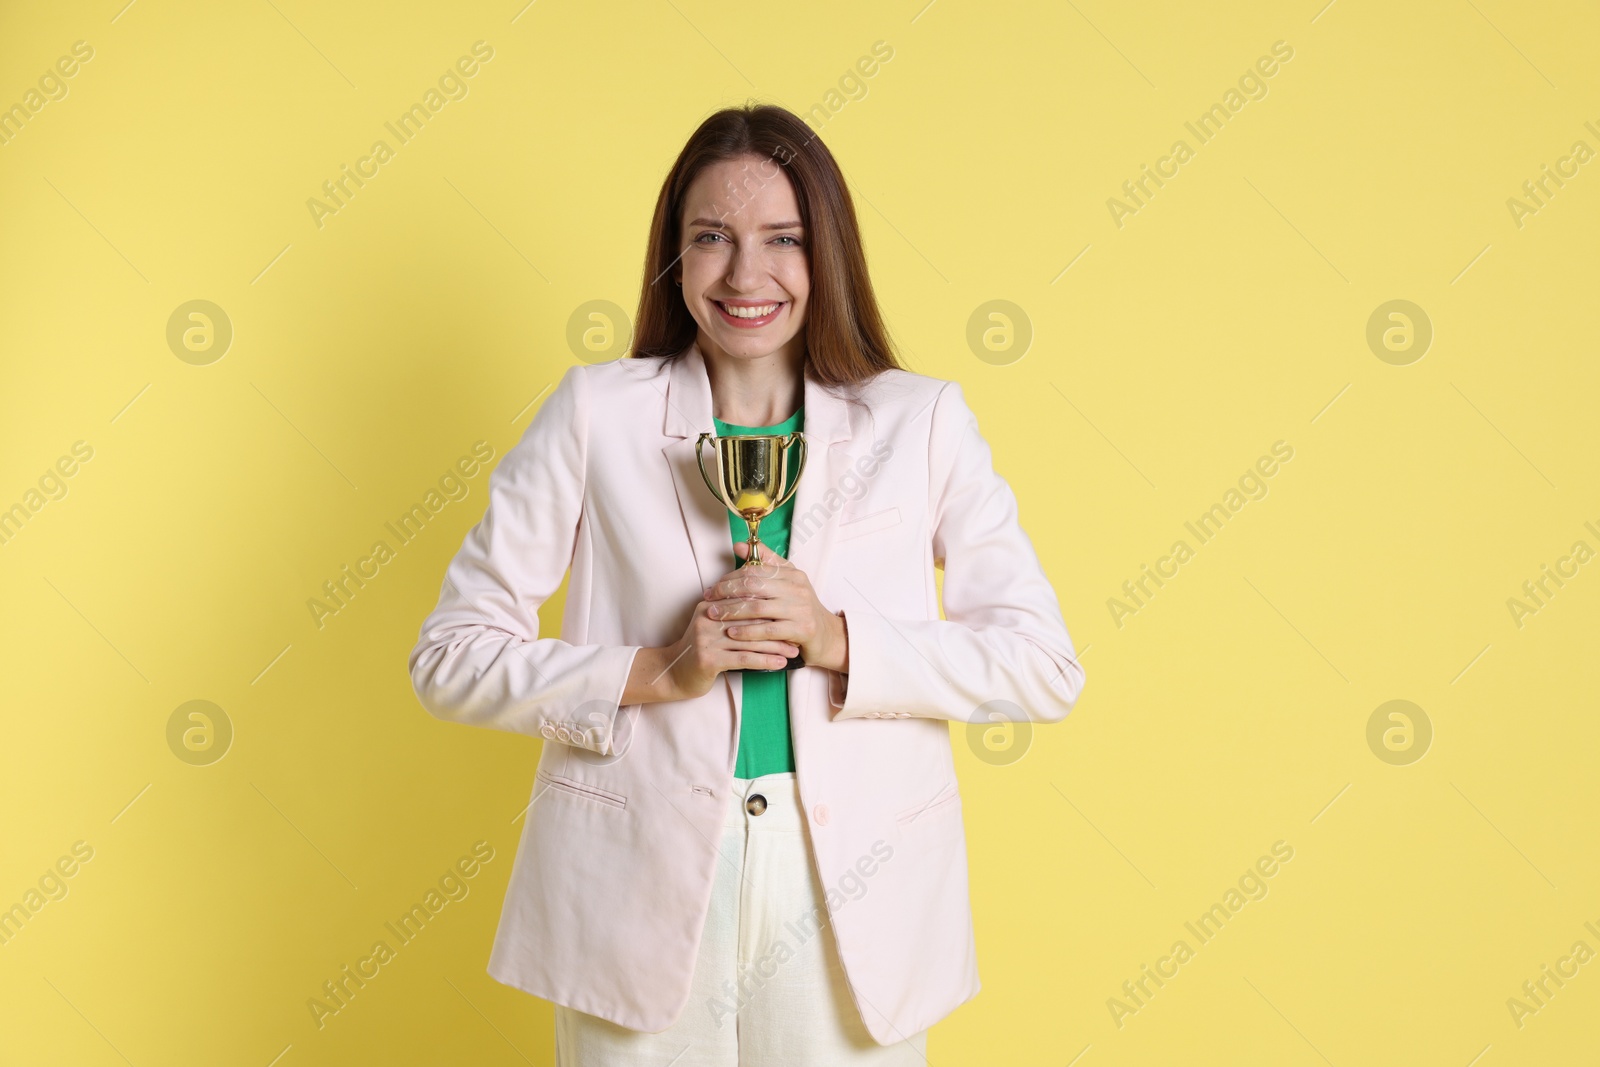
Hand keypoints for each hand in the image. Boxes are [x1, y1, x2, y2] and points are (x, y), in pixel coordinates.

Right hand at [645, 583, 801, 702]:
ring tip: (793, 651)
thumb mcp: (714, 624)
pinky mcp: (709, 659)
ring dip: (775, 646)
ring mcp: (707, 638)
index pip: (746, 601)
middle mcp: (708, 618)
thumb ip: (734, 613)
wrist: (674, 673)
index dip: (770, 607)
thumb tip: (766, 603)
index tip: (791, 614)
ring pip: (750, 640)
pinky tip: (779, 664)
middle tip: (798, 633)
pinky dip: (764, 661)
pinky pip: (744, 658)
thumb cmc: (702, 648)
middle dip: (777, 627)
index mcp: (710, 604)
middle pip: (750, 619)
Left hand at [702, 539, 848, 672]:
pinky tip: (732, 633)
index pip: (754, 570)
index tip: (713, 587)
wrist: (826, 635)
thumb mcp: (787, 582)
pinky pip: (768, 630)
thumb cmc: (800, 608)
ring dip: (731, 612)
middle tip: (707, 600)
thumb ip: (765, 562)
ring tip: (713, 615)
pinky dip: (747, 632)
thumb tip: (739, 544)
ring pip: (757, 608)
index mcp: (792, 574)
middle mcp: (797, 588)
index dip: (730, 578)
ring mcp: (800, 609)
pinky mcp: (801, 629)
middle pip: (753, 587)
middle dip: (726, 593)